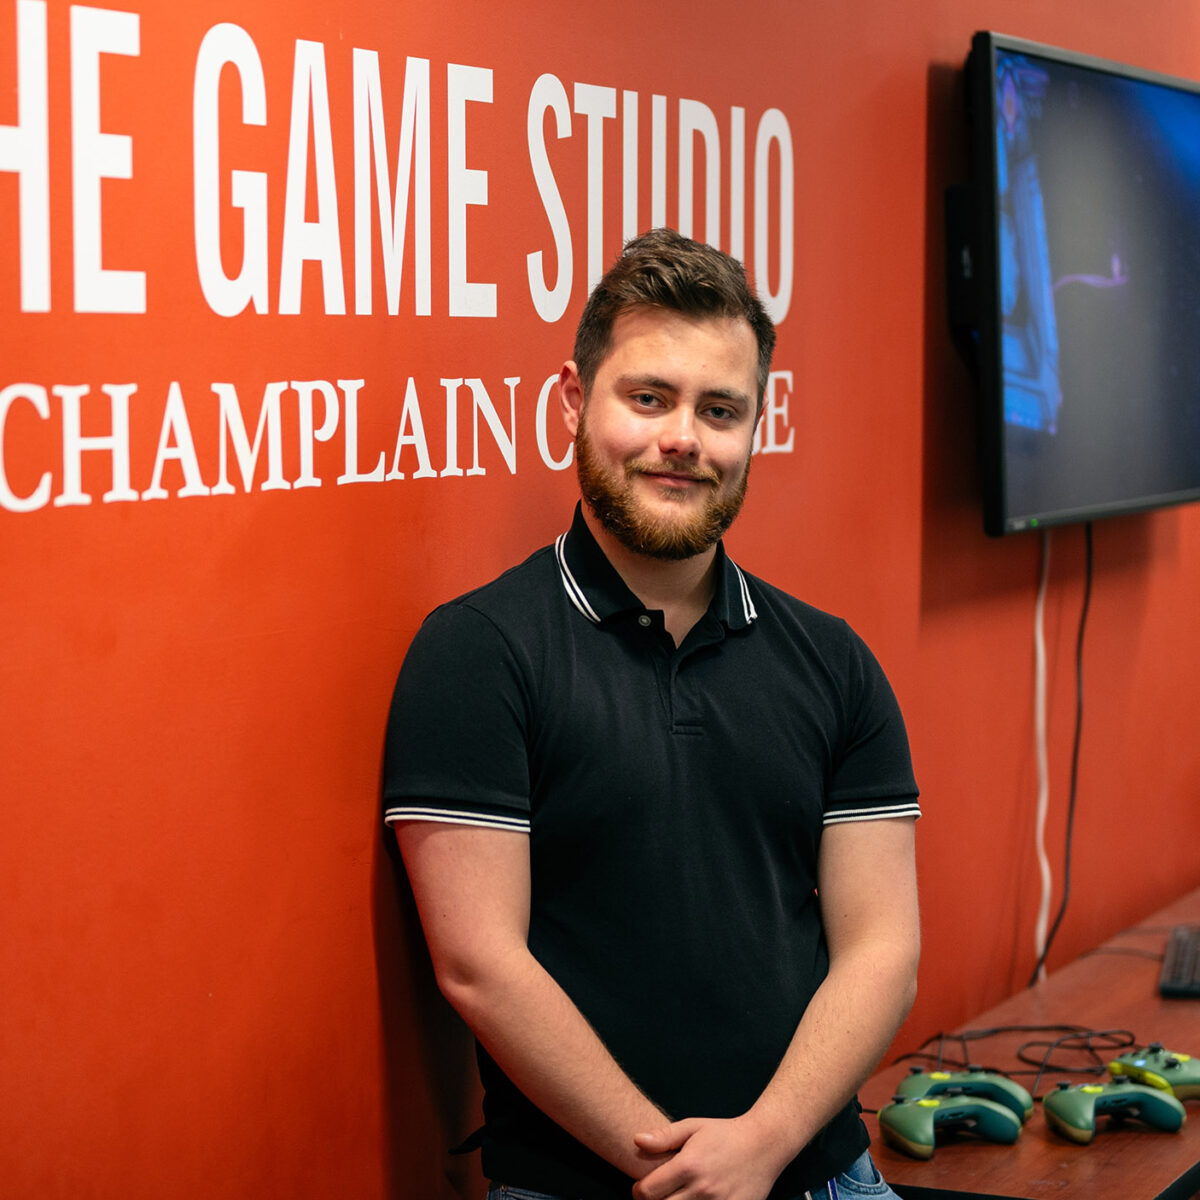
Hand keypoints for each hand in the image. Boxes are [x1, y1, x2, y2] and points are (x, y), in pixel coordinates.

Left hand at [629, 1115, 788, 1199]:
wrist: (764, 1144)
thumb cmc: (724, 1133)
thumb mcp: (693, 1126)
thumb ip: (664, 1137)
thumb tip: (636, 1140)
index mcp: (688, 1165)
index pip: (648, 1191)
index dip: (638, 1192)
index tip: (641, 1189)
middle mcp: (702, 1189)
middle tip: (658, 1196)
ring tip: (676, 1197)